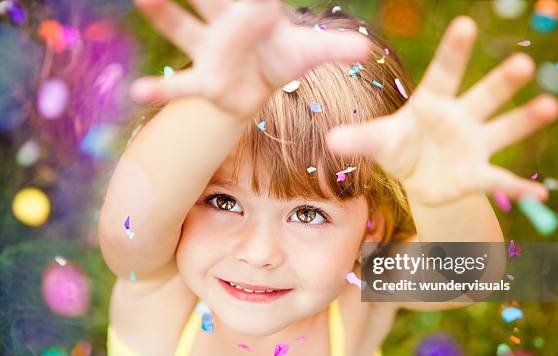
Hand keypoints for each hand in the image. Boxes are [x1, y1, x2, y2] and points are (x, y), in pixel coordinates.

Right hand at [130, 0, 370, 117]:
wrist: (258, 83)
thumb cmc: (281, 58)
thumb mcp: (306, 53)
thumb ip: (330, 47)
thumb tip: (365, 47)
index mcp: (252, 11)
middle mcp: (224, 25)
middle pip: (210, 0)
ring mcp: (207, 51)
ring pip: (183, 28)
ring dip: (164, 13)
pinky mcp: (203, 81)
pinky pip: (179, 86)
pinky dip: (161, 90)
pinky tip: (138, 92)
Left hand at [326, 16, 557, 205]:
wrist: (417, 176)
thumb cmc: (399, 147)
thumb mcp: (379, 141)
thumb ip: (361, 138)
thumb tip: (331, 140)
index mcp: (433, 103)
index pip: (444, 73)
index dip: (454, 51)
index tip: (465, 24)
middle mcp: (460, 117)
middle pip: (484, 95)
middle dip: (502, 82)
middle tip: (524, 63)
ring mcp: (474, 144)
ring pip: (503, 128)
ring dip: (525, 119)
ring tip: (550, 106)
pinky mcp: (478, 173)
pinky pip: (501, 179)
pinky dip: (520, 188)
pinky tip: (542, 195)